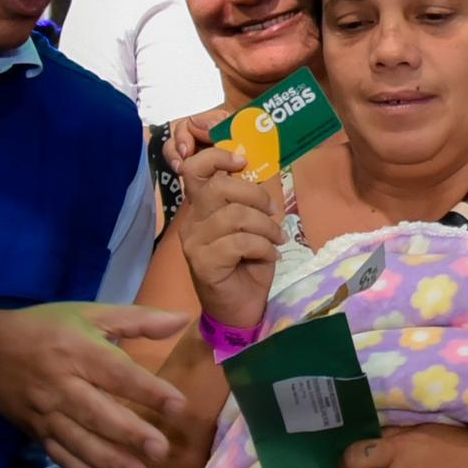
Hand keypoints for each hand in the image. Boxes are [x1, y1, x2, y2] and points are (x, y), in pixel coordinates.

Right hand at [0, 301, 193, 467]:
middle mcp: (60, 384)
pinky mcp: (38, 433)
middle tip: (160, 451)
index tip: (178, 405)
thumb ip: (137, 320)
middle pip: (96, 413)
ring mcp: (46, 413)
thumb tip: (182, 320)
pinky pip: (63, 456)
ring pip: (80, 441)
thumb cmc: (46, 330)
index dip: (147, 390)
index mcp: (76, 350)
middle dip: (128, 434)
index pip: (116, 372)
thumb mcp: (89, 313)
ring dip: (109, 463)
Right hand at [167, 127, 287, 341]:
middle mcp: (192, 223)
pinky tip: (269, 256)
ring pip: (235, 216)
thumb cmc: (246, 266)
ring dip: (265, 226)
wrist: (239, 310)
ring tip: (275, 240)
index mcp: (201, 209)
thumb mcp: (250, 227)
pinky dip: (263, 247)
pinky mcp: (203, 264)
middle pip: (219, 188)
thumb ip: (247, 201)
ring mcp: (195, 244)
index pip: (195, 169)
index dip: (217, 157)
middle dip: (255, 195)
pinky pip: (239, 242)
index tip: (242, 162)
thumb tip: (256, 170)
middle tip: (272, 213)